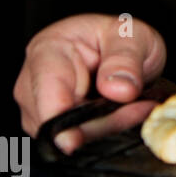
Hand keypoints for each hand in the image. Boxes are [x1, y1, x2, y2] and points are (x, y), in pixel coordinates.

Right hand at [12, 13, 169, 152]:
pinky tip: (127, 115)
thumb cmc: (121, 38)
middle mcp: (34, 82)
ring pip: (67, 135)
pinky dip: (106, 133)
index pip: (45, 88)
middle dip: (101, 121)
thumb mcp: (133, 36)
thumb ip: (125, 59)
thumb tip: (118, 91)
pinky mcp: (54, 127)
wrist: (127, 52)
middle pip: (56, 119)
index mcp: (47, 50)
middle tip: (141, 107)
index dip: (57, 117)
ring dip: (107, 128)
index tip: (72, 140)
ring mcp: (40, 108)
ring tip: (138, 105)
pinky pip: (77, 140)